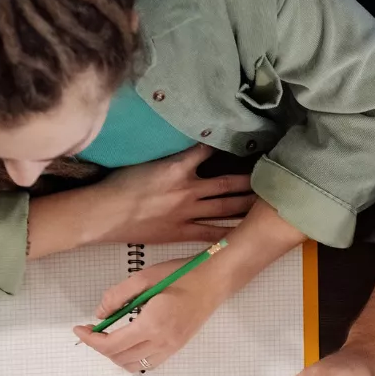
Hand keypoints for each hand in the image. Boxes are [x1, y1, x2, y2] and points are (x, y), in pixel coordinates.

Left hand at [74, 260, 224, 371]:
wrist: (214, 281)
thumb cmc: (182, 275)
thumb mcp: (144, 277)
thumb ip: (118, 295)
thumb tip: (101, 314)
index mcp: (152, 324)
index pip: (111, 344)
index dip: (90, 340)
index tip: (80, 329)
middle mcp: (161, 342)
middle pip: (119, 358)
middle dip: (100, 347)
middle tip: (93, 330)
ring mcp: (171, 347)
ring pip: (134, 366)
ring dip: (116, 355)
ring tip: (110, 337)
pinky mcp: (177, 347)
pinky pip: (149, 364)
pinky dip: (133, 358)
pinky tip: (129, 341)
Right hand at [93, 145, 253, 245]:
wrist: (103, 214)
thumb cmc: (118, 184)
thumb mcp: (145, 159)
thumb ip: (169, 154)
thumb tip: (186, 146)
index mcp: (177, 166)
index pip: (210, 150)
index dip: (228, 146)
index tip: (246, 142)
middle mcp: (188, 189)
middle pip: (228, 182)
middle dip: (250, 179)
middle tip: (271, 176)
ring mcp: (187, 212)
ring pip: (226, 207)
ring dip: (247, 204)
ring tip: (266, 202)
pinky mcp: (181, 232)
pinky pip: (212, 233)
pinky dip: (229, 232)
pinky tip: (245, 232)